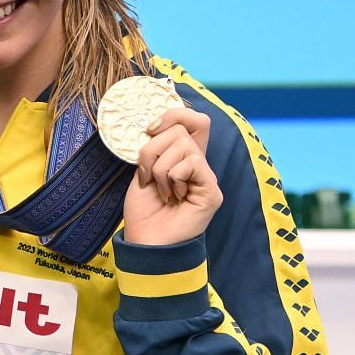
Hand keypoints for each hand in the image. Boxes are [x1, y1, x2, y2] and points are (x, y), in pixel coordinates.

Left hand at [121, 106, 220, 246]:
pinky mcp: (211, 189)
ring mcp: (206, 175)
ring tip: (161, 191)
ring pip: (183, 145)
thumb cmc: (144, 210)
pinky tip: (173, 196)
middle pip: (182, 128)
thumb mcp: (142, 172)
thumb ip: (153, 149)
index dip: (174, 114)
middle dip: (153, 149)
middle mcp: (197, 163)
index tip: (149, 129)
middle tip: (147, 175)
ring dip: (160, 169)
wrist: (146, 240)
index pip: (191, 119)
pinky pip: (192, 163)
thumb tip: (155, 127)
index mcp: (181, 156)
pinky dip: (173, 177)